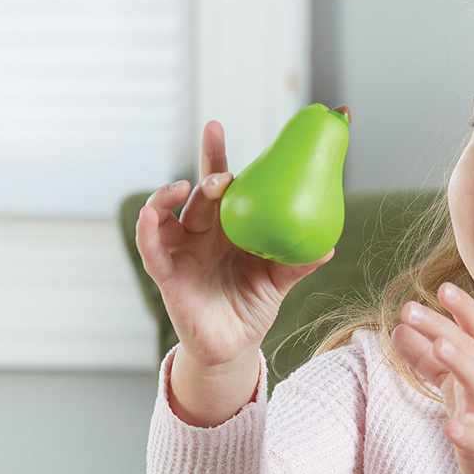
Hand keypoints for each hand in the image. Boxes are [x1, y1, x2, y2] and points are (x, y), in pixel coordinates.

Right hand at [136, 120, 332, 371]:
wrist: (232, 347)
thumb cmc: (251, 307)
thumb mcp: (278, 280)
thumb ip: (297, 262)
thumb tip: (326, 245)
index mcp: (227, 226)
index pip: (220, 183)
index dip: (215, 155)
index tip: (215, 126)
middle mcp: (200, 233)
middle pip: (197, 194)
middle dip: (206, 176)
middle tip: (220, 176)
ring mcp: (181, 251)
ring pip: (165, 213)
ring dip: (169, 196)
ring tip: (183, 188)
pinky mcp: (167, 275)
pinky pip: (151, 249)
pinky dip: (147, 231)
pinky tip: (150, 215)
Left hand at [391, 283, 473, 473]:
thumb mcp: (455, 380)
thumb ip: (426, 355)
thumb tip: (398, 328)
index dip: (461, 308)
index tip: (443, 286)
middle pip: (468, 348)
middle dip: (441, 327)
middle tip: (410, 309)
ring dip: (460, 362)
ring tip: (439, 346)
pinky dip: (463, 431)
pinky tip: (450, 428)